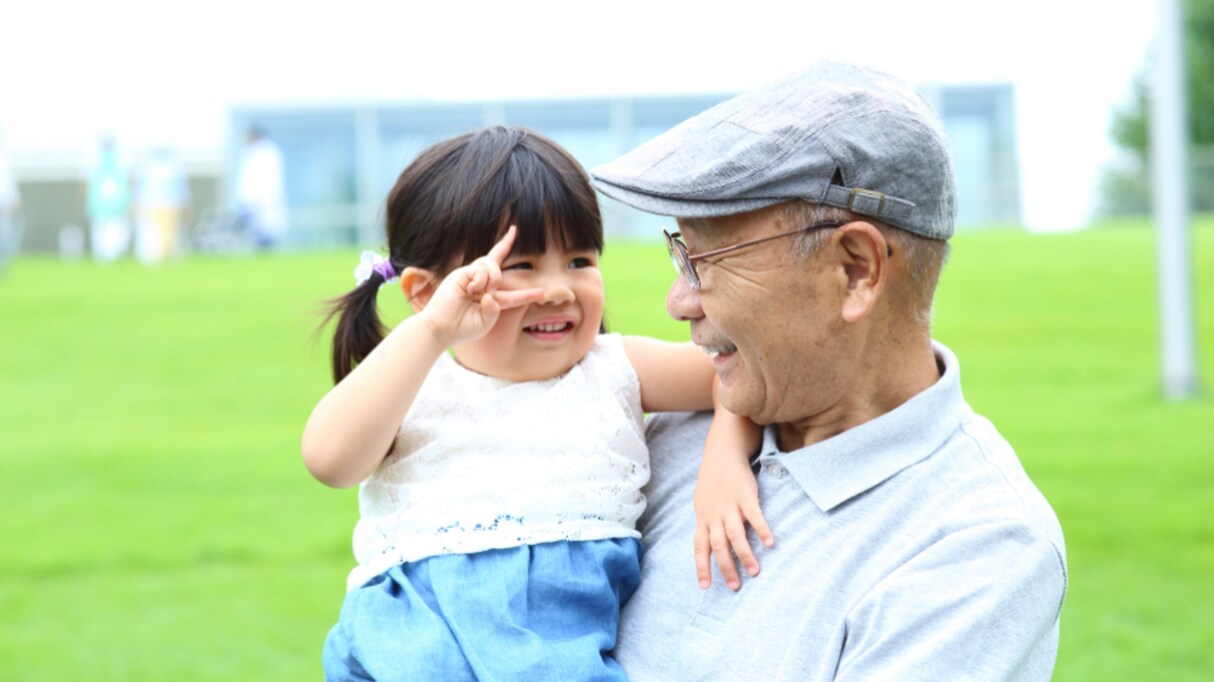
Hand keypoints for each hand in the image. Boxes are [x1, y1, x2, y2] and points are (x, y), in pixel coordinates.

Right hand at [417, 226, 542, 346]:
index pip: (511, 293)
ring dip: (493, 278)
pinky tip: (471, 290)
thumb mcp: (487, 321)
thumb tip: (491, 292)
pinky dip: (481, 281)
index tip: (542, 292)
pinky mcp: (462, 273)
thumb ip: (496, 308)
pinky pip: (481, 269)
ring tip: (480, 292)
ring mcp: (471, 277)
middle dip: (505, 244)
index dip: (527, 293)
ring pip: (492, 264)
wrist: (441, 328)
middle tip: (509, 241)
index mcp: (490, 300)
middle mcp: (481, 285)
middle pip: (496, 261)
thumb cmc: (463, 329)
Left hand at [693, 457, 773, 590]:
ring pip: (735, 534)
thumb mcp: (703, 505)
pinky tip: (770, 543)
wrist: (721, 453)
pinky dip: (761, 530)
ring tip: (755, 571)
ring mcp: (729, 505)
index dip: (702, 567)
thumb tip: (708, 548)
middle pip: (718, 546)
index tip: (706, 587)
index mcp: (703, 519)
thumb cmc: (712, 482)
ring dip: (744, 554)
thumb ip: (706, 525)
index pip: (700, 548)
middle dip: (726, 567)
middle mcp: (714, 515)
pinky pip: (754, 516)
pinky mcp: (745, 496)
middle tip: (735, 586)